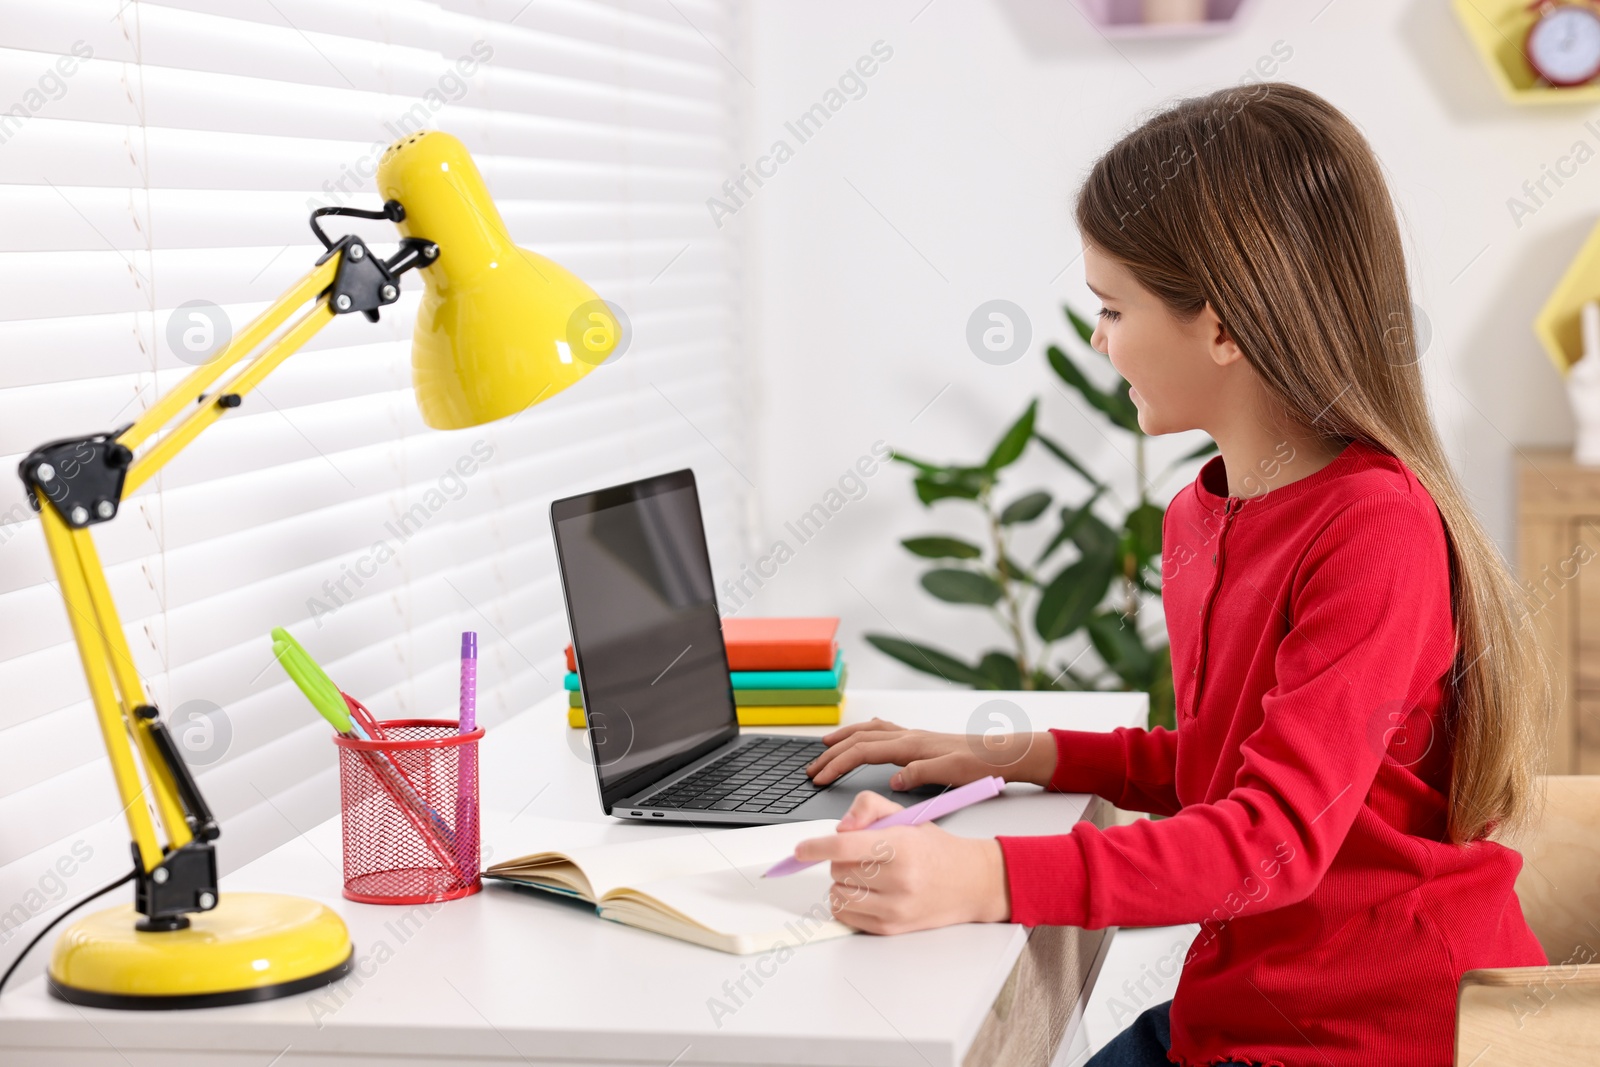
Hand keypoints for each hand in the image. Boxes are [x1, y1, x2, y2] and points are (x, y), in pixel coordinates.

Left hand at [793, 791, 1010, 933]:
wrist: (971, 883)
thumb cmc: (935, 849)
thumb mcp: (905, 815)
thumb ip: (867, 808)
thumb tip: (840, 828)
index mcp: (901, 847)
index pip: (844, 847)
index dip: (816, 847)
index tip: (800, 850)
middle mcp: (898, 880)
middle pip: (837, 870)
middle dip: (840, 859)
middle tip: (863, 855)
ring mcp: (894, 909)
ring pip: (837, 895)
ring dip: (842, 882)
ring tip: (866, 874)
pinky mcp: (890, 929)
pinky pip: (846, 916)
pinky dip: (848, 902)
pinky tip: (868, 892)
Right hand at [804, 717, 1056, 789]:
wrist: (1001, 754)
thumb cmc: (979, 764)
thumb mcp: (952, 773)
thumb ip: (921, 773)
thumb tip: (895, 778)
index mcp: (910, 745)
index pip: (862, 751)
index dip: (837, 764)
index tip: (819, 777)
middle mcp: (907, 736)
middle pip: (858, 739)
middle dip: (831, 753)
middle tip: (811, 768)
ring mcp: (912, 736)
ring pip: (867, 730)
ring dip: (843, 737)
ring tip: (825, 745)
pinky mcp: (918, 740)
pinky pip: (882, 730)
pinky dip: (864, 731)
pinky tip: (862, 734)